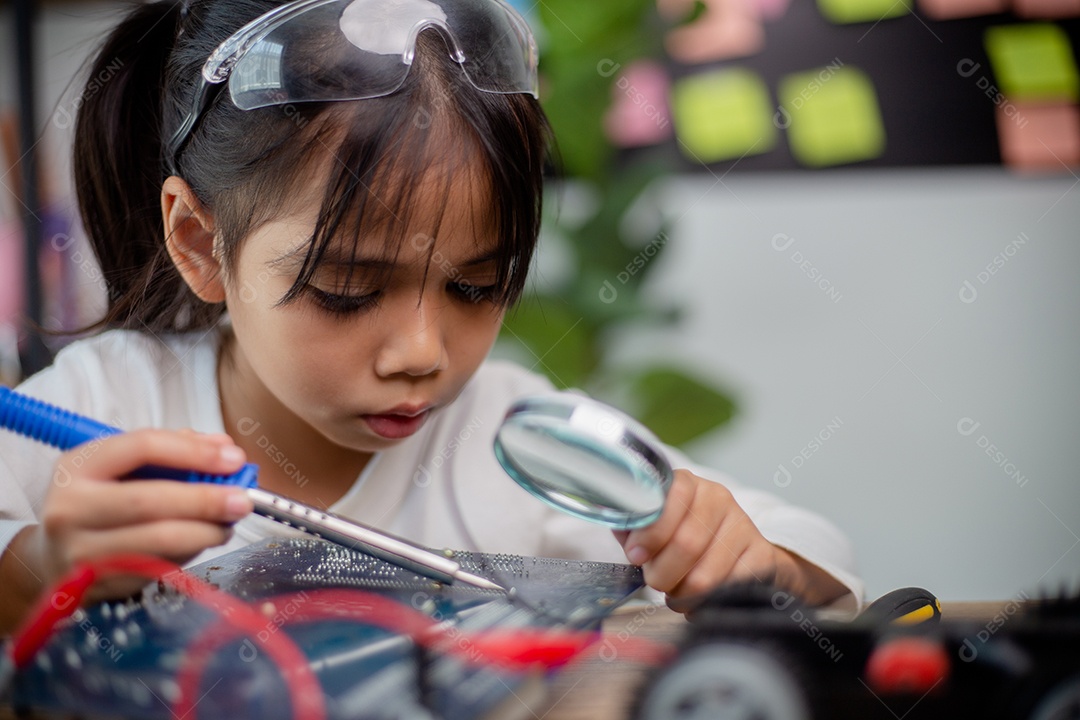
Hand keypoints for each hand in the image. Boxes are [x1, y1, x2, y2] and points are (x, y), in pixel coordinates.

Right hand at [22, 429, 251, 605]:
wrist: (52, 558)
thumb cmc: (102, 502)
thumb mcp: (123, 468)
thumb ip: (172, 450)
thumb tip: (224, 446)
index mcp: (77, 465)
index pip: (142, 447)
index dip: (195, 452)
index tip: (234, 459)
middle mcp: (69, 508)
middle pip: (150, 500)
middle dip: (206, 500)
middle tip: (242, 500)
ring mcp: (78, 551)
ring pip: (158, 540)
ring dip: (205, 532)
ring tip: (226, 525)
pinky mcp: (94, 586)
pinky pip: (156, 567)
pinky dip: (189, 554)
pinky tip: (202, 543)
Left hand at [614, 469, 845, 611]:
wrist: (733, 549)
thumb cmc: (679, 536)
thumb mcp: (650, 524)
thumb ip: (633, 525)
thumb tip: (628, 540)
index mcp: (686, 483)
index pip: (670, 500)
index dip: (650, 533)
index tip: (636, 556)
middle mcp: (717, 498)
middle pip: (687, 544)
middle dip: (663, 573)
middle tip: (656, 582)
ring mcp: (743, 525)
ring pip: (706, 575)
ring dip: (682, 595)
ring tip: (675, 594)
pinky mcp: (761, 554)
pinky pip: (730, 589)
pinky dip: (706, 605)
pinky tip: (699, 600)